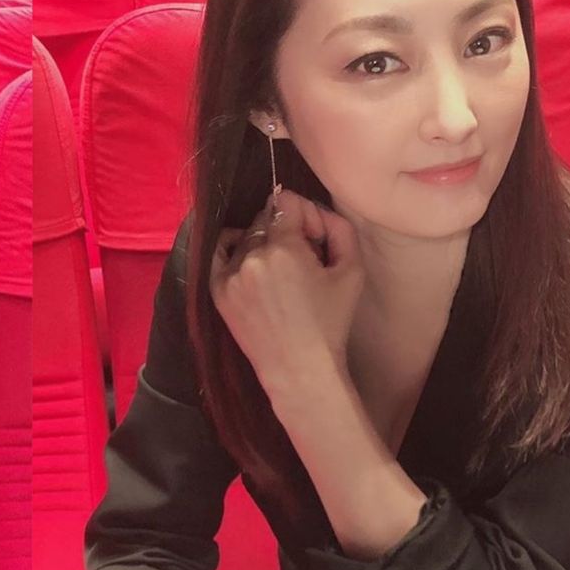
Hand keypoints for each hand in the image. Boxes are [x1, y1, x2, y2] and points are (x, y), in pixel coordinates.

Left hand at [210, 189, 365, 398]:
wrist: (299, 367)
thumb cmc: (331, 322)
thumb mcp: (353, 269)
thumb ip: (337, 227)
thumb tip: (313, 210)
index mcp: (285, 249)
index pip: (286, 202)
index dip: (304, 215)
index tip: (313, 237)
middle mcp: (252, 257)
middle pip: (265, 218)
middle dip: (284, 230)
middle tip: (300, 259)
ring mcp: (231, 274)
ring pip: (246, 236)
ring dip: (262, 244)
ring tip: (278, 273)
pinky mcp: (217, 290)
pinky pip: (219, 252)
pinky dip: (232, 247)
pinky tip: (248, 259)